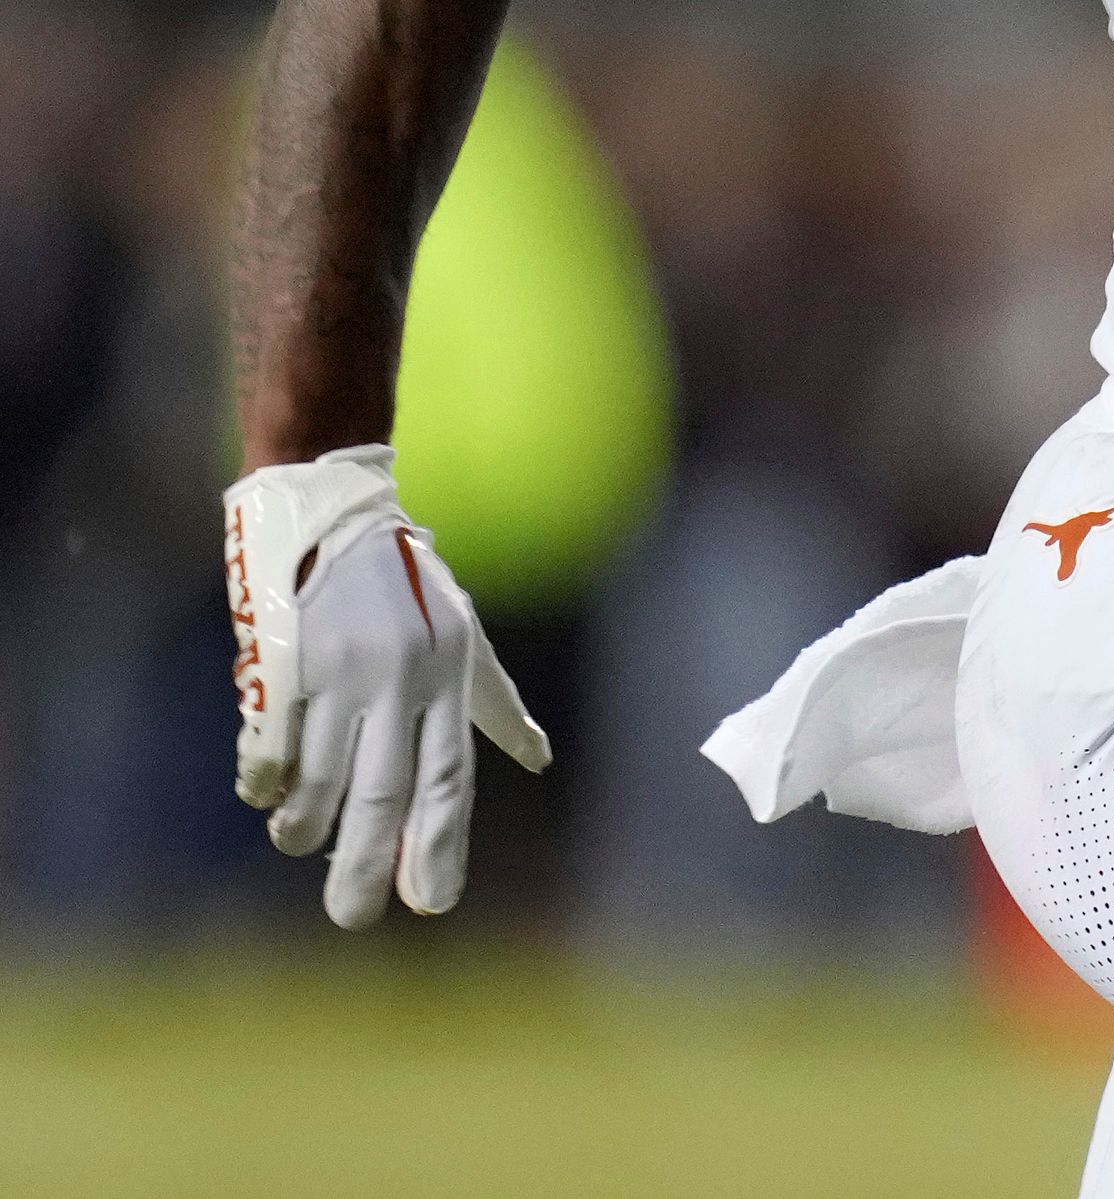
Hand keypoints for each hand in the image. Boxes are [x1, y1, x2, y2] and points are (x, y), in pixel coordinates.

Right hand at [226, 447, 549, 927]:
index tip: (432, 902)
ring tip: (298, 843)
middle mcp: (400, 680)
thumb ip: (494, 703)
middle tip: (352, 917)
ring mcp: (341, 672)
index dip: (440, 843)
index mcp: (447, 676)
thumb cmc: (406, 579)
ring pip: (321, 777)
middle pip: (385, 793)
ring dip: (305, 824)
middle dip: (368, 864)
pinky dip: (264, 780)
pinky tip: (263, 796)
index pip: (450, 776)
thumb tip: (538, 760)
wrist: (334, 508)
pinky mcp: (285, 662)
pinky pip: (271, 745)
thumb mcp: (465, 631)